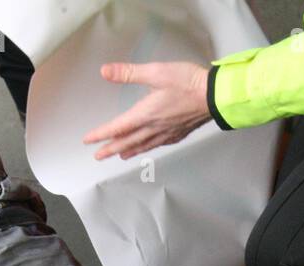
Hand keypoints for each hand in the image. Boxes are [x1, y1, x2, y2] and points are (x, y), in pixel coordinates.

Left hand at [83, 62, 210, 160]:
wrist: (215, 96)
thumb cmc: (188, 83)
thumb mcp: (157, 72)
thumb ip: (129, 73)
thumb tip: (106, 71)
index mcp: (145, 114)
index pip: (117, 128)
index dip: (101, 134)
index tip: (88, 140)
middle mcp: (154, 128)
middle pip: (127, 142)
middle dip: (111, 149)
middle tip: (98, 156)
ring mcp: (167, 133)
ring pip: (142, 146)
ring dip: (128, 151)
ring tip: (119, 156)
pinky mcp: (178, 134)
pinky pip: (158, 145)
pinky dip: (147, 149)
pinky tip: (148, 148)